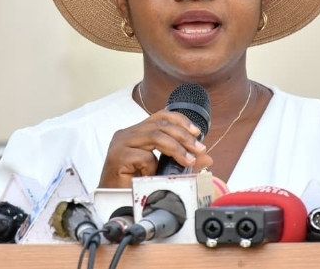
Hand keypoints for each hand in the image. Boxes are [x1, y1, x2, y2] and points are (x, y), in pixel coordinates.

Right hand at [98, 110, 212, 187]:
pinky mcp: (117, 156)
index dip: (181, 121)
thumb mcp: (164, 169)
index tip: (197, 133)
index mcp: (136, 132)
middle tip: (199, 149)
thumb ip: (183, 161)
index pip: (160, 116)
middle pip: (160, 124)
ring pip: (155, 136)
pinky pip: (144, 156)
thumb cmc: (134, 185)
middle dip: (184, 136)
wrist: (112, 203)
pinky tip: (152, 176)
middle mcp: (126, 133)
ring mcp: (120, 143)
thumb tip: (207, 158)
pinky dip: (154, 166)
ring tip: (188, 160)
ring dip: (176, 148)